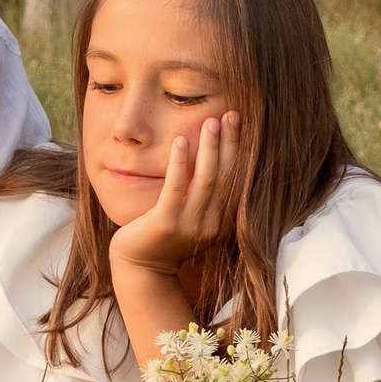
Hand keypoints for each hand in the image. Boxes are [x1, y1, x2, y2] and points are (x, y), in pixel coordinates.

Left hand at [108, 112, 242, 277]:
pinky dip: (180, 164)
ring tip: (210, 122)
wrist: (141, 267)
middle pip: (227, 177)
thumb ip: (205, 193)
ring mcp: (190, 225)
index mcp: (223, 220)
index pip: (237, 179)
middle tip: (230, 114)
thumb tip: (214, 155)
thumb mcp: (192, 213)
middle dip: (230, 143)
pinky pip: (175, 189)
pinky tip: (181, 141)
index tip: (238, 122)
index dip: (239, 149)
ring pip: (206, 181)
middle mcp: (212, 224)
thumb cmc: (165, 235)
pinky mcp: (166, 224)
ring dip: (210, 149)